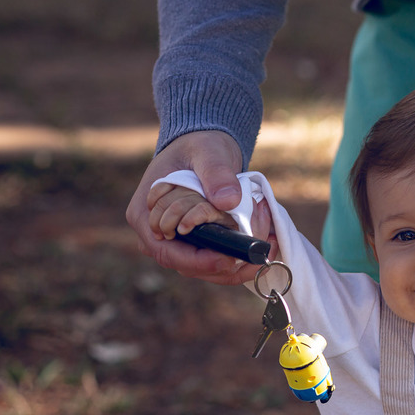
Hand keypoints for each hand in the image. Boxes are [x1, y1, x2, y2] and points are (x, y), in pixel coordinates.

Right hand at [125, 130, 273, 284]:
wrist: (204, 148)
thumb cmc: (198, 147)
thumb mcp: (207, 152)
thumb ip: (216, 172)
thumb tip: (228, 201)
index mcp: (145, 215)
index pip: (167, 252)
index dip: (198, 261)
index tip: (228, 259)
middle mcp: (157, 236)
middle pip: (189, 266)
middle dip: (227, 264)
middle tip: (262, 254)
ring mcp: (176, 242)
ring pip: (205, 268)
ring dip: (238, 263)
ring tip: (268, 243)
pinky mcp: (196, 244)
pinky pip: (216, 259)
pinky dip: (240, 257)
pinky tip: (265, 245)